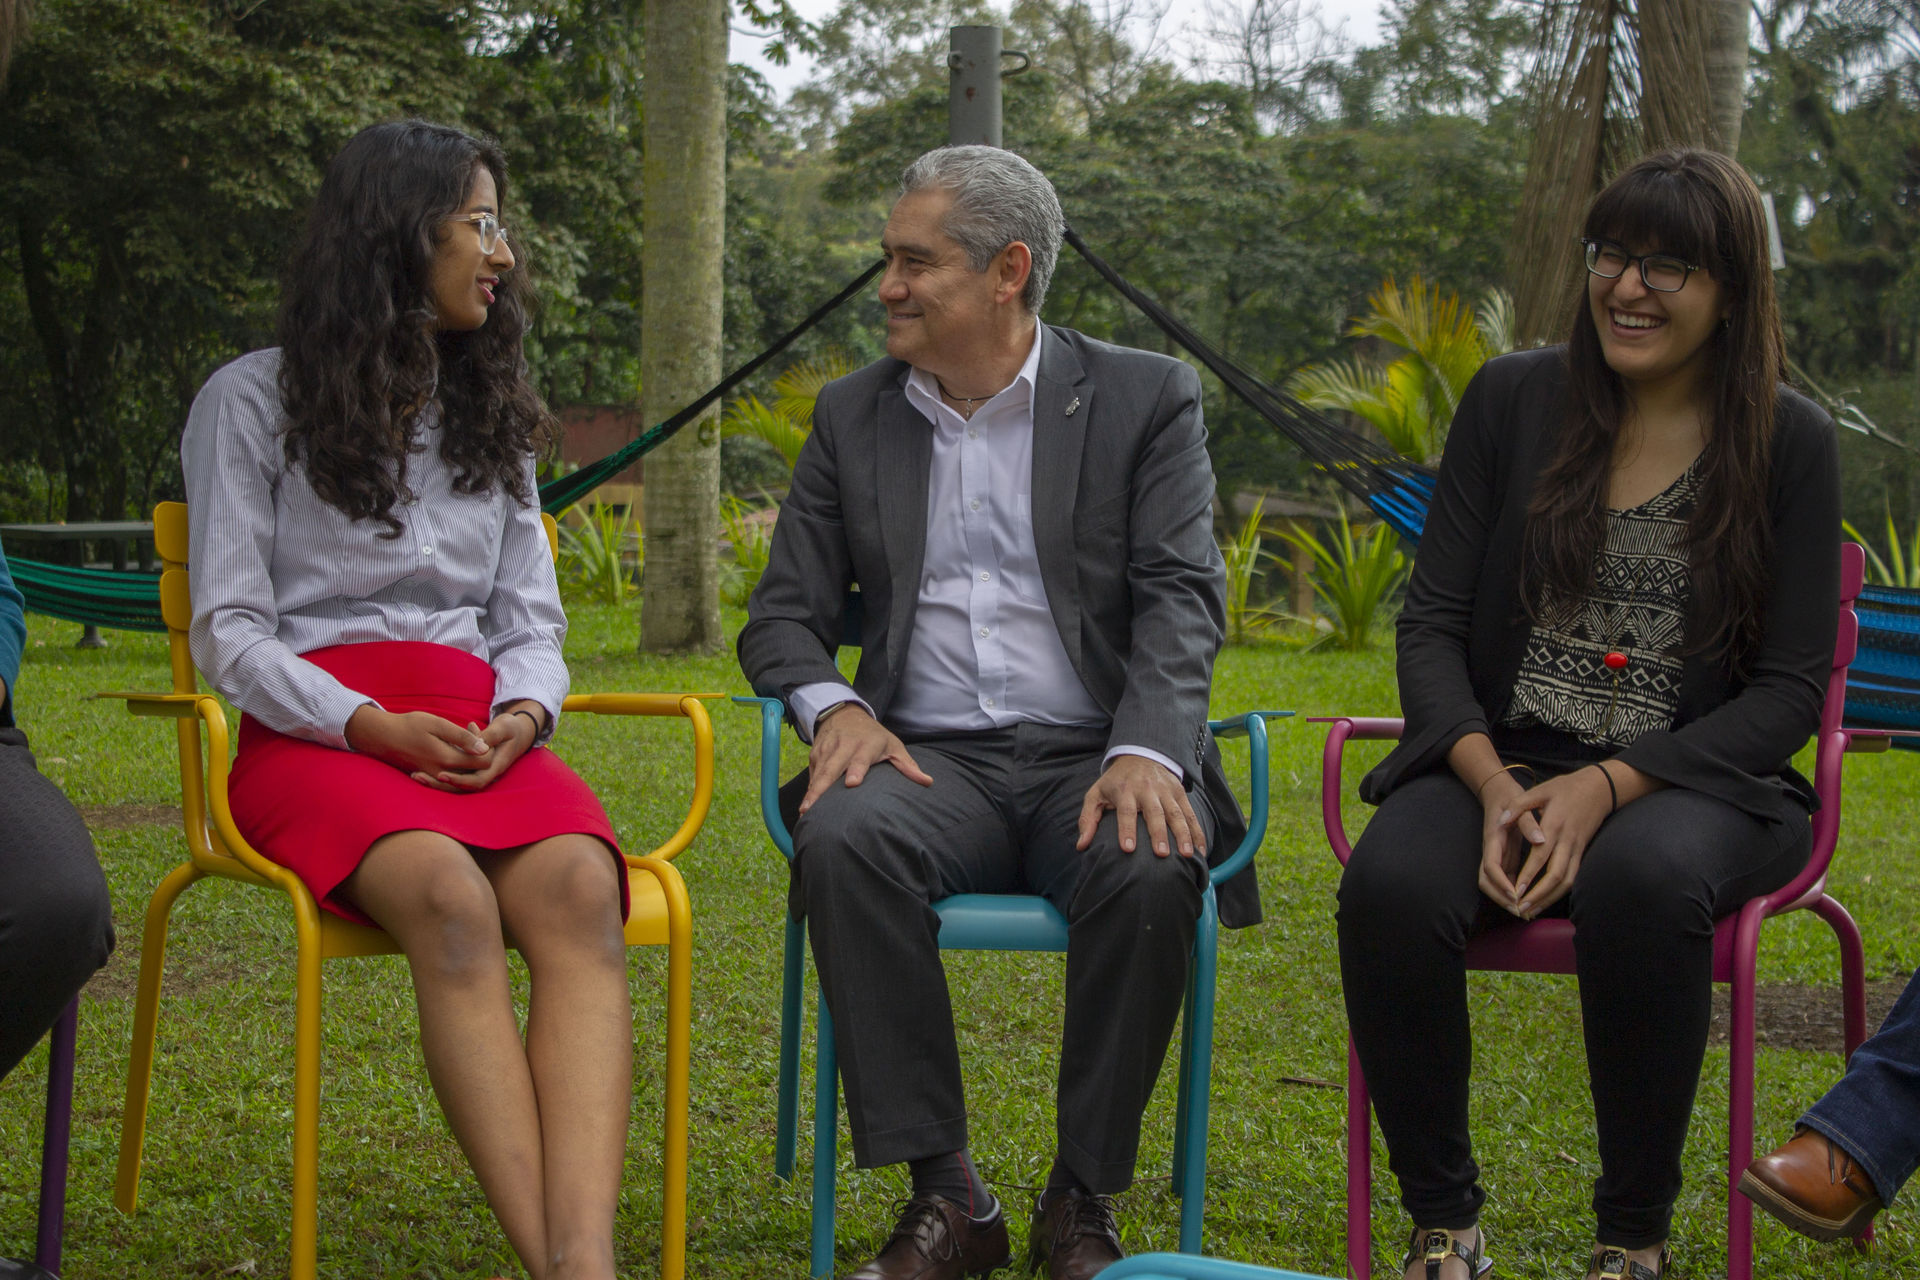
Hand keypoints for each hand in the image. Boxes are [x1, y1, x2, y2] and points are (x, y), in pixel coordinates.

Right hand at [345, 705, 491, 779]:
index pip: (484, 763)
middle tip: (469, 731)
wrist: (381, 737)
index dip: (487, 748)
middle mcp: (442, 774)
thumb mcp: (436, 724)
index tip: (475, 730)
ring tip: (460, 738)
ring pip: (464, 775)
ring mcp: (435, 778)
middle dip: (479, 753)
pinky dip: (457, 764)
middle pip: (476, 771)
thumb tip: (484, 749)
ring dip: (469, 759)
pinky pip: (452, 776)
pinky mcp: (430, 777)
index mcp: (447, 760)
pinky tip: (451, 746)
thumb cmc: (408, 726)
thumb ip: (461, 737)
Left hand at [415, 705, 541, 792]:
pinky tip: (422, 769)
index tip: (441, 774)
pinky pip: (455, 775)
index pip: (477, 781)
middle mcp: (487, 773)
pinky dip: (439, 775)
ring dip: (436, 782)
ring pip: (456, 784)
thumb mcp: (503, 727)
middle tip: (418, 776)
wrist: (518, 732)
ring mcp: (479, 771)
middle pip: (462, 787)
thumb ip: (490, 736)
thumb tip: (478, 746)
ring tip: (415, 775)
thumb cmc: (511, 728)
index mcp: (496, 765)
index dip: (459, 780)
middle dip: (440, 784)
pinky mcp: (471, 768)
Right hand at [799, 703, 931, 814]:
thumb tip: (928, 782)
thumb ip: (907, 766)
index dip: (856, 770)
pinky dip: (809, 788)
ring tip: (805, 812)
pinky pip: (812, 773)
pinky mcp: (815, 753)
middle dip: (822, 788)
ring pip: (819, 772)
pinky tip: (806, 806)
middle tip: (813, 809)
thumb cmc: (874, 736)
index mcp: (866, 744)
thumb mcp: (893, 746)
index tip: (852, 783)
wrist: (845, 714)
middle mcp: (844, 746)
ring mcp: (828, 749)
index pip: (860, 758)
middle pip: (832, 769)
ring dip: (811, 792)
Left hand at [1076, 754, 1204, 857]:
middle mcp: (1147, 789)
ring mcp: (1166, 791)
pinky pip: (1190, 814)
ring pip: (1177, 814)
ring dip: (1184, 834)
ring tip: (1187, 855)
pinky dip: (1197, 832)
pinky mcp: (1179, 793)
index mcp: (1125, 790)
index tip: (1127, 849)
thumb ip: (1087, 819)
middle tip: (1161, 855)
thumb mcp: (1096, 794)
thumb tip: (1081, 846)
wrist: (1140, 754)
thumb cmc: (1115, 782)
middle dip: (1158, 834)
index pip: (1126, 811)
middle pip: (1154, 813)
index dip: (1126, 829)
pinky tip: (1200, 851)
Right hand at [1475, 771, 1541, 912]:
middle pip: (1486, 881)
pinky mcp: (1504, 858)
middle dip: (1500, 898)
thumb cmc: (1511, 798)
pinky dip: (1512, 892)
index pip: (1490, 867)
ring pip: (1493, 883)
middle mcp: (1491, 851)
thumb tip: (1540, 840)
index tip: (1514, 895)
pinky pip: (1504, 879)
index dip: (1500, 883)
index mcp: (1493, 839)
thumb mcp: (1521, 805)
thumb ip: (1528, 823)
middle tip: (1520, 910)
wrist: (1498, 792)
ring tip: (1524, 911)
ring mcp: (1496, 856)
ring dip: (1505, 898)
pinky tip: (1527, 899)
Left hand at [1495, 767, 1615, 917]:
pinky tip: (1547, 900)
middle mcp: (1567, 841)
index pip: (1541, 856)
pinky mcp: (1583, 852)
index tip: (1515, 890)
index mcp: (1554, 826)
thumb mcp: (1540, 790)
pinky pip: (1573, 876)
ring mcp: (1577, 848)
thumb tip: (1501, 820)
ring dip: (1550, 897)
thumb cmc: (1565, 788)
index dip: (1529, 875)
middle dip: (1538, 894)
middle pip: (1555, 875)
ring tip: (1532, 910)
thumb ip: (1519, 806)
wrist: (1600, 788)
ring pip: (1567, 880)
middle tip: (1522, 908)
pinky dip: (1561, 891)